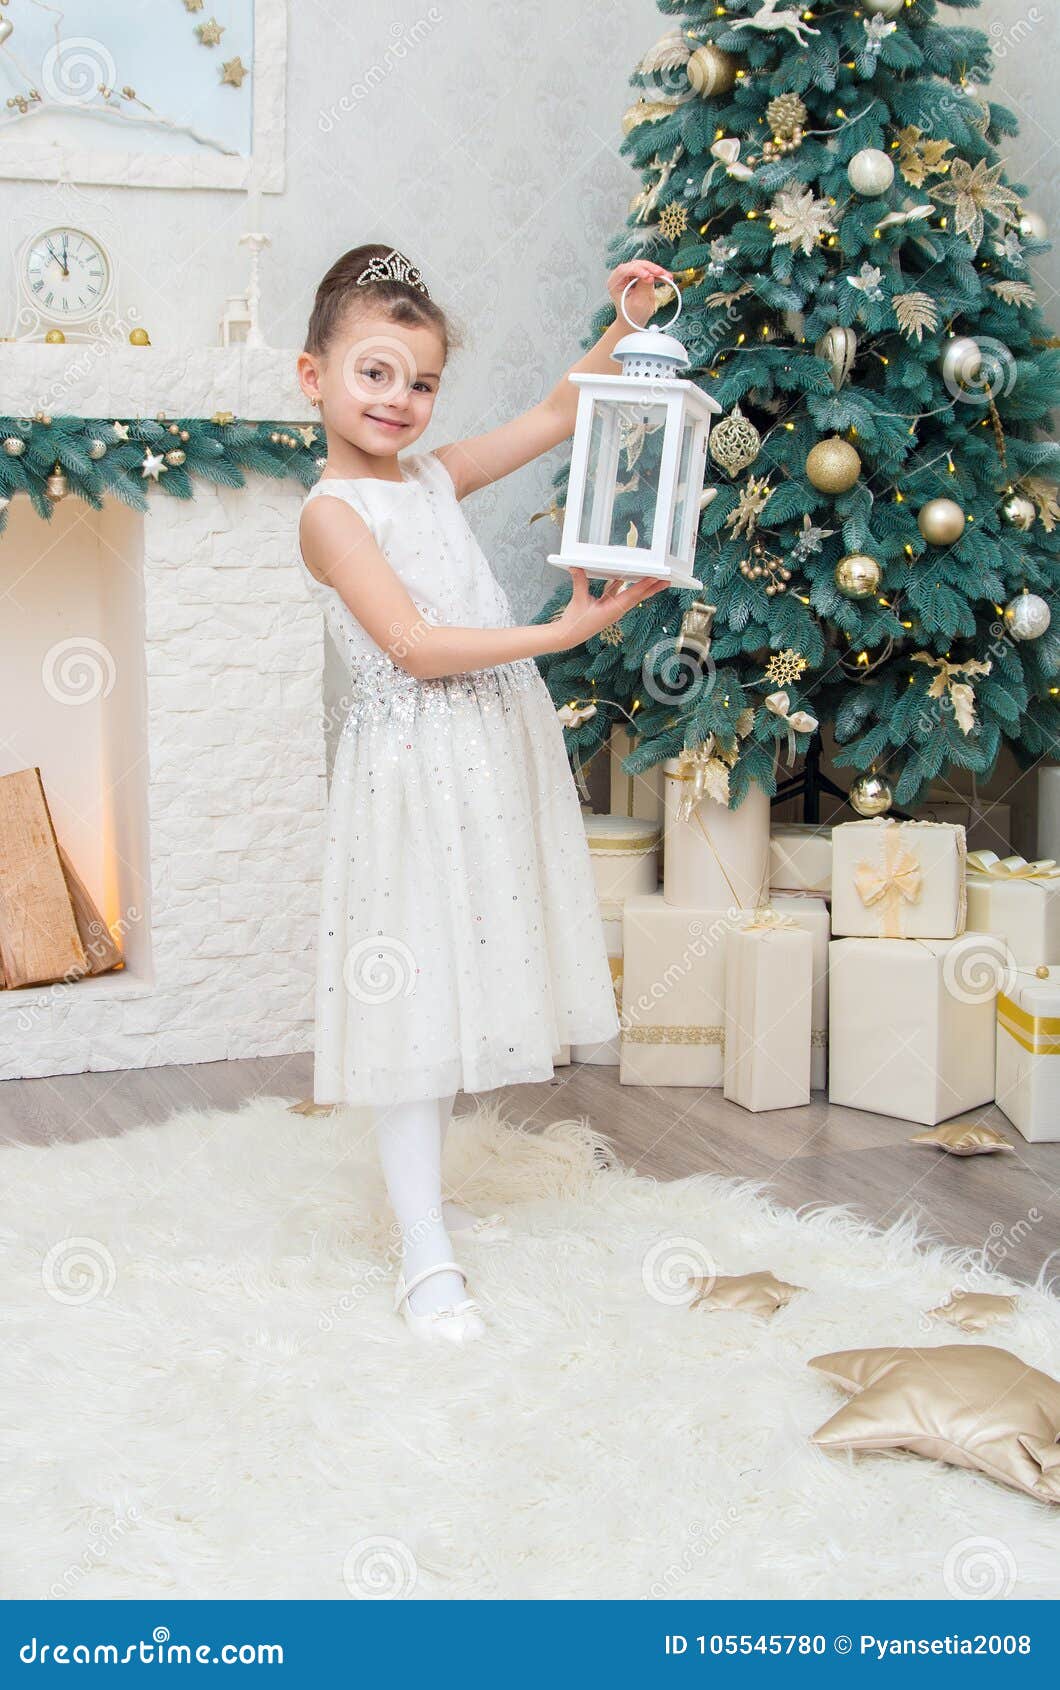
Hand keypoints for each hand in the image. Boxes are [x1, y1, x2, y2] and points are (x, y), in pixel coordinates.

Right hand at [549, 568, 670, 650]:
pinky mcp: (606, 607)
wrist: (569, 636)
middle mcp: (616, 610)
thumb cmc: (575, 623)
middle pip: (637, 597)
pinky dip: (623, 585)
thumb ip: (579, 582)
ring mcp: (612, 609)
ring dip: (642, 587)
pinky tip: (628, 577)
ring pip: (630, 595)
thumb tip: (576, 567)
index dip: (644, 586)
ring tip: (654, 579)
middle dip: (652, 589)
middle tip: (666, 580)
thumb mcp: (578, 601)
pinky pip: (618, 594)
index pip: (632, 595)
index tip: (656, 577)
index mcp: (613, 610)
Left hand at [606, 260, 674, 328]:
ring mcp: (630, 275)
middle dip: (650, 268)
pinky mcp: (639, 276)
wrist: (632, 321)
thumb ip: (643, 289)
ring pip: (644, 266)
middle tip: (661, 274)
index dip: (637, 270)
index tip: (647, 276)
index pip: (624, 270)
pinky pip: (650, 272)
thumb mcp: (637, 304)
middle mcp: (621, 276)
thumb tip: (650, 276)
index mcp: (614, 283)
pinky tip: (667, 278)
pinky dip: (658, 275)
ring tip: (668, 277)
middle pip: (635, 265)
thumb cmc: (631, 315)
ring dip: (656, 270)